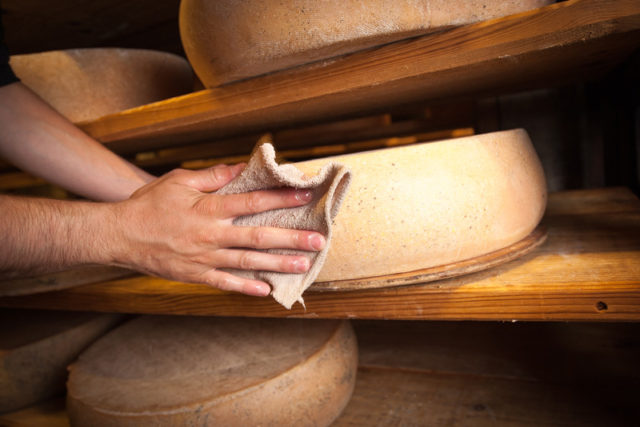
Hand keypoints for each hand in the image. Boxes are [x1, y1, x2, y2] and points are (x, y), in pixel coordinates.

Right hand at [106, 164, 325, 295]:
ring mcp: (204, 258)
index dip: (281, 200)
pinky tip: (266, 291)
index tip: (305, 198)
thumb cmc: (149, 205)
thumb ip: (212, 176)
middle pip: (258, 237)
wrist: (119, 235)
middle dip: (291, 239)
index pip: (252, 203)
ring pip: (247, 262)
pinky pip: (225, 283)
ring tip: (303, 266)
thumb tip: (241, 168)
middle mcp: (211, 235)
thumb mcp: (178, 181)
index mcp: (209, 208)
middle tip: (317, 241)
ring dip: (277, 264)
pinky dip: (246, 288)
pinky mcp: (195, 275)